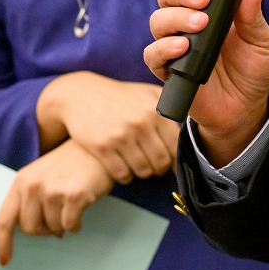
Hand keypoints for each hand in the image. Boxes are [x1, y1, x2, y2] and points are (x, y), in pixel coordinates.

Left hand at [0, 139, 113, 265]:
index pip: (4, 219)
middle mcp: (34, 186)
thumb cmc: (70, 163)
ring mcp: (53, 191)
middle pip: (30, 228)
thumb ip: (28, 198)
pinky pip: (70, 226)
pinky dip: (76, 224)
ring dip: (63, 225)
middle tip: (56, 220)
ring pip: (53, 228)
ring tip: (71, 208)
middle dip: (44, 229)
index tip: (5, 260)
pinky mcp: (74, 196)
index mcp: (22, 180)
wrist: (97, 148)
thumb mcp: (41, 174)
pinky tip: (82, 209)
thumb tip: (28, 230)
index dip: (3, 243)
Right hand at [36, 73, 177, 183]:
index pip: (175, 146)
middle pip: (161, 162)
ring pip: (143, 171)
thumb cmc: (119, 96)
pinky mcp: (102, 148)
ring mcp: (121, 136)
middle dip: (159, 168)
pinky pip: (123, 174)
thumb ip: (170, 107)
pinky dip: (126, 176)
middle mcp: (141, 123)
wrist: (81, 95)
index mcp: (155, 110)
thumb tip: (187, 130)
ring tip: (139, 166)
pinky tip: (124, 168)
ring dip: (143, 173)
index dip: (174, 157)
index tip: (170, 161)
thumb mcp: (147, 93)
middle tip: (153, 166)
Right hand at [144, 0, 268, 165]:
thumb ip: (252, 15)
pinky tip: (182, 48)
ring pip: (158, 19)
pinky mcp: (168, 70)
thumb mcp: (260, 41)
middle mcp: (188, 20)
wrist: (244, 109)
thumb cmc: (250, 68)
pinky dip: (164, 48)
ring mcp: (175, 43)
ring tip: (199, 25)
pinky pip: (152, 54)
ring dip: (176, 18)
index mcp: (211, 5)